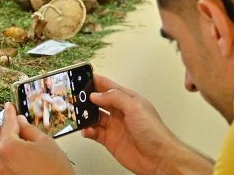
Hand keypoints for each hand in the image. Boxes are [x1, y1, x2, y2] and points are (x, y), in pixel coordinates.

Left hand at [0, 103, 74, 174]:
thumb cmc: (55, 172)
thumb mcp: (45, 142)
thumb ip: (28, 129)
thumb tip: (20, 122)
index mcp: (9, 149)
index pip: (6, 124)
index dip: (9, 113)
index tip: (9, 108)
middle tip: (10, 126)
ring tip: (11, 143)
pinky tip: (9, 159)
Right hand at [83, 75, 206, 174]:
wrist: (158, 158)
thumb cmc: (154, 132)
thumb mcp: (135, 107)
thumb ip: (115, 98)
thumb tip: (97, 94)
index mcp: (128, 100)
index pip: (108, 87)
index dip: (95, 81)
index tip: (82, 77)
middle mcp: (120, 112)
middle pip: (99, 101)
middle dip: (86, 98)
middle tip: (74, 97)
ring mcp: (114, 126)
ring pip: (94, 117)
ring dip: (85, 115)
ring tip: (78, 115)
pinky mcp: (110, 140)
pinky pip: (94, 133)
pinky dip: (87, 131)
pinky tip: (86, 130)